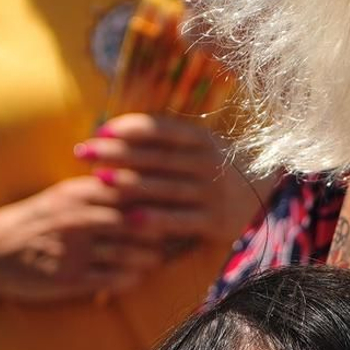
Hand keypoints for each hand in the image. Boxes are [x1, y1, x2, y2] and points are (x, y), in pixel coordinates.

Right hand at [0, 177, 165, 306]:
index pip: (131, 190)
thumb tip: (144, 177)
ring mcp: (74, 250)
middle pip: (136, 222)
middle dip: (161, 230)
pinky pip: (112, 279)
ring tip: (158, 257)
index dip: (159, 197)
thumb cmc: (38, 220)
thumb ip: (101, 188)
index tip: (179, 202)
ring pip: (129, 252)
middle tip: (179, 234)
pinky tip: (136, 276)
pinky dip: (130, 278)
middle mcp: (78, 219)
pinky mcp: (70, 278)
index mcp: (79, 193)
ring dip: (149, 257)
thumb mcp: (64, 195)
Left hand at [77, 113, 256, 252]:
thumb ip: (164, 141)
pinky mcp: (214, 222)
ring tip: (99, 180)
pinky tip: (130, 219)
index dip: (130, 127)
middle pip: (157, 157)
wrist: (265, 197)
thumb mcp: (199, 146)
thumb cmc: (215, 168)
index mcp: (203, 140)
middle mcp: (208, 163)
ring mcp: (212, 193)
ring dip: (131, 183)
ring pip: (166, 187)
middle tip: (83, 152)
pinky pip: (181, 220)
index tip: (100, 129)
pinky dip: (156, 219)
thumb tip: (111, 131)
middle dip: (117, 153)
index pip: (162, 129)